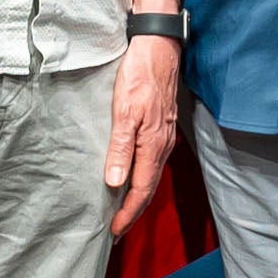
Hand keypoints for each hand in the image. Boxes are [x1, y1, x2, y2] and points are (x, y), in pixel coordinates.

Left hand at [104, 38, 181, 235]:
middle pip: (149, 188)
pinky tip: (131, 177)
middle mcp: (162, 146)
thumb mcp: (124, 111)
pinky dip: (141, 177)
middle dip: (133, 211)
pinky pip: (152, 161)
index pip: (141, 190)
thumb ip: (120, 148)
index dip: (127, 213)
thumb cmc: (140, 75)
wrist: (158, 47)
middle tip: (115, 230)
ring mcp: (163, 136)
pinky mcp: (160, 127)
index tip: (114, 231)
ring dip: (137, 196)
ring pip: (152, 176)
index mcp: (153, 146)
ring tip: (121, 210)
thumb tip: (114, 182)